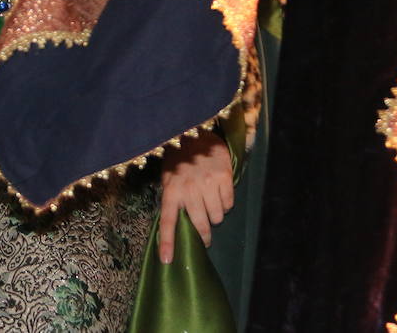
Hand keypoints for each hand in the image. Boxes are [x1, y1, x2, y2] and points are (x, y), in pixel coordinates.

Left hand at [158, 131, 233, 263]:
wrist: (196, 135)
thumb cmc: (180, 161)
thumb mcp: (168, 179)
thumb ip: (173, 201)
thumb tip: (179, 228)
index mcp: (171, 190)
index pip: (167, 221)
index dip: (167, 243)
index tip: (168, 261)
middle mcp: (188, 189)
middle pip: (200, 224)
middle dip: (204, 235)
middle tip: (205, 238)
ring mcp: (206, 183)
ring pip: (217, 216)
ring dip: (215, 215)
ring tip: (210, 204)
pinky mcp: (223, 177)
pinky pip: (228, 204)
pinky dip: (225, 203)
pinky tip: (219, 193)